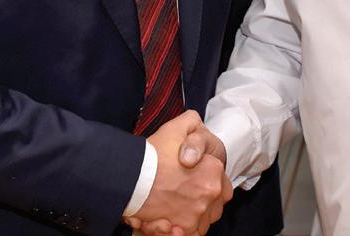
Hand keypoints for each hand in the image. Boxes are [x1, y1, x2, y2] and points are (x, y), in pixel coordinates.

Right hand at [122, 110, 232, 235]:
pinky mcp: (185, 229)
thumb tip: (201, 142)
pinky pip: (193, 232)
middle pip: (215, 200)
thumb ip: (194, 123)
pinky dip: (186, 229)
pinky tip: (172, 220)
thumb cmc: (154, 152)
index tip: (192, 176)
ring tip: (176, 205)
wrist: (129, 177)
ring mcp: (198, 214)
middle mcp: (210, 193)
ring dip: (195, 213)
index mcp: (214, 169)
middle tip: (183, 190)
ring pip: (205, 217)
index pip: (220, 179)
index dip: (206, 177)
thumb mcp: (178, 126)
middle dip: (202, 197)